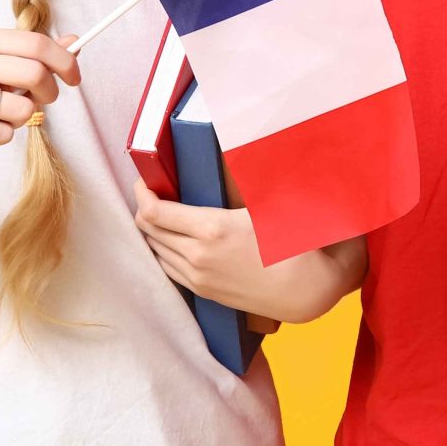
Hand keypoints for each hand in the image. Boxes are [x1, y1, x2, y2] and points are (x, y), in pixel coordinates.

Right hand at [0, 28, 79, 161]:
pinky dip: (3, 134)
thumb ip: (30, 52)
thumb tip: (75, 41)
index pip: (35, 43)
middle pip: (35, 72)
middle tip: (44, 99)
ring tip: (4, 114)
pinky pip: (3, 134)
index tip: (74, 76)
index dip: (64, 61)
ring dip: (24, 117)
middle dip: (50, 92)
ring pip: (23, 109)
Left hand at [133, 183, 360, 323]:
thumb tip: (235, 154)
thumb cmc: (291, 244)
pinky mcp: (202, 290)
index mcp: (211, 229)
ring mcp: (198, 276)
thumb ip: (244, 183)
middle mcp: (197, 255)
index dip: (143, 193)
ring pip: (156, 250)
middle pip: (149, 230)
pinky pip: (168, 269)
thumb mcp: (268, 205)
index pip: (155, 211)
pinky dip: (164, 251)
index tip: (145, 181)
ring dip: (154, 232)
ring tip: (162, 216)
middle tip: (153, 194)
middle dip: (145, 208)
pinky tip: (172, 241)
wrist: (304, 290)